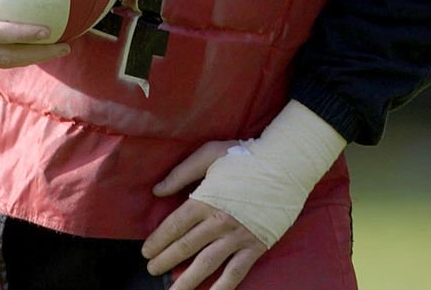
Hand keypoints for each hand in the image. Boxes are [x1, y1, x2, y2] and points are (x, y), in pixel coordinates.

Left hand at [142, 142, 267, 289]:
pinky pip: (235, 273)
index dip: (158, 241)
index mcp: (205, 199)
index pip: (174, 226)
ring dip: (186, 281)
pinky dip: (221, 288)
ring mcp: (237, 236)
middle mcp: (218, 222)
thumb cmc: (244, 156)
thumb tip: (157, 191)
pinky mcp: (254, 246)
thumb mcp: (209, 154)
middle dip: (166, 260)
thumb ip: (181, 173)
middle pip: (186, 247)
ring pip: (206, 264)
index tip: (146, 251)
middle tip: (152, 270)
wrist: (284, 165)